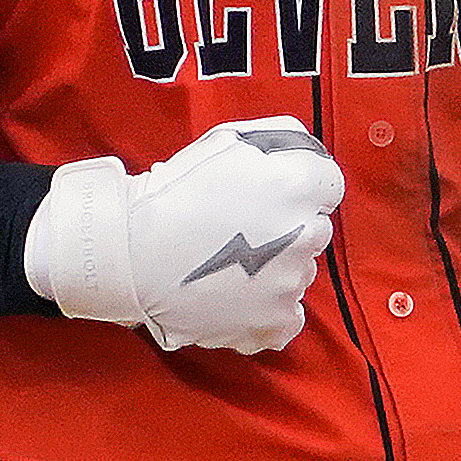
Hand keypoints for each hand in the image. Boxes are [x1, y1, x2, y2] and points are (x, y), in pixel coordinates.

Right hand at [24, 116, 344, 352]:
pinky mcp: (273, 321)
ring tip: (230, 262)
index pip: (328, 186)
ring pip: (299, 271)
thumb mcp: (230, 140)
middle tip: (242, 228)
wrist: (132, 249)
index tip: (268, 195)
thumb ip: (283, 140)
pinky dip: (270, 310)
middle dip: (287, 227)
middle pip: (315, 229)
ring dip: (277, 267)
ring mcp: (291, 282)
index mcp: (298, 183)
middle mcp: (304, 233)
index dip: (297, 188)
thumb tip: (307, 155)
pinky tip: (242, 296)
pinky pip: (288, 317)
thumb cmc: (176, 190)